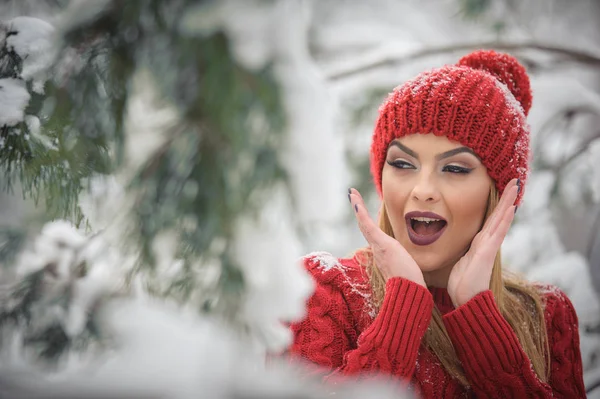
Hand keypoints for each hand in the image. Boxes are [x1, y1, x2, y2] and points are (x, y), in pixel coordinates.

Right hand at [349, 188, 425, 286]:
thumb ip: (406, 265)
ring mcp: (377, 246)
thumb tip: (411, 268)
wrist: (408, 292)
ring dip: (357, 207)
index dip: (366, 221)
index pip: (373, 234)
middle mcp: (376, 249)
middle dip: (358, 211)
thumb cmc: (410, 285)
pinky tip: (356, 202)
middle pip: (364, 226)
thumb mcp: (408, 269)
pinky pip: (368, 226)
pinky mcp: (381, 244)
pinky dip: (361, 213)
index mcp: (382, 254)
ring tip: (352, 193)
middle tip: (352, 196)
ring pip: (364, 223)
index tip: (364, 211)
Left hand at [447, 179, 519, 306]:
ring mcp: (488, 247)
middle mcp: (486, 243)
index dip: (496, 205)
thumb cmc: (462, 284)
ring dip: (508, 203)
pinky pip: (497, 233)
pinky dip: (504, 220)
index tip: (501, 189)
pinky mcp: (486, 253)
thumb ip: (463, 252)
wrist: (467, 301)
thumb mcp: (460, 262)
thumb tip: (460, 245)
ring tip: (515, 187)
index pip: (490, 220)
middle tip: (514, 181)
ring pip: (500, 220)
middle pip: (498, 216)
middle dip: (506, 198)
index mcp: (479, 243)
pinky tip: (510, 209)